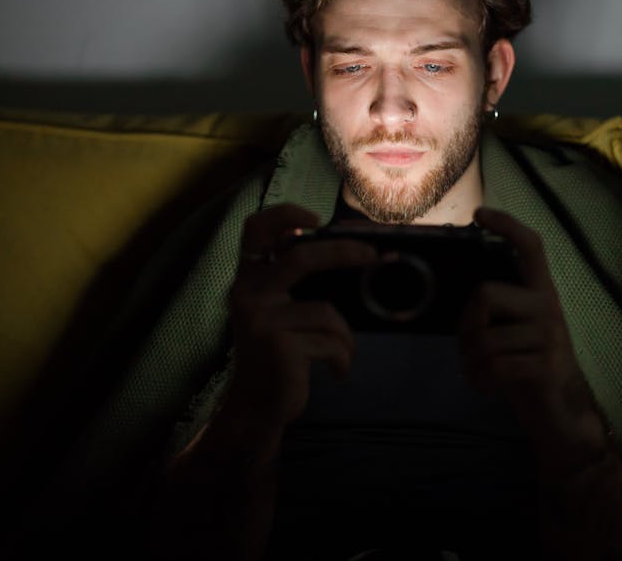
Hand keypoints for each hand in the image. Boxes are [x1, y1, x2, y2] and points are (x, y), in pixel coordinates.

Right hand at [224, 204, 375, 434]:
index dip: (284, 215)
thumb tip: (361, 254)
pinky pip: (331, 341)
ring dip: (345, 337)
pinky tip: (336, 372)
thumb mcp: (281, 313)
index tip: (315, 217)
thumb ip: (302, 285)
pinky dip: (342, 357)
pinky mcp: (278, 347)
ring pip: (326, 312)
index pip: (255, 230)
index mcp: (249, 279)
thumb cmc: (279, 354)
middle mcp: (248, 294)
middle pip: (300, 259)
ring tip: (339, 354)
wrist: (257, 406)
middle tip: (373, 255)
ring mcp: (261, 321)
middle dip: (344, 253)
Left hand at [459, 207, 608, 463]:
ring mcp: (550, 336)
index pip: (530, 247)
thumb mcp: (516, 332)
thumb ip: (499, 311)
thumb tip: (462, 301)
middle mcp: (548, 307)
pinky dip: (480, 382)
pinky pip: (494, 367)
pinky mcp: (546, 365)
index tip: (479, 214)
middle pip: (484, 294)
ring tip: (479, 373)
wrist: (562, 414)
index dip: (506, 225)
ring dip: (471, 363)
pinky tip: (487, 387)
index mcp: (541, 293)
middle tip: (467, 348)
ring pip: (484, 338)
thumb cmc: (529, 367)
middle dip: (464, 325)